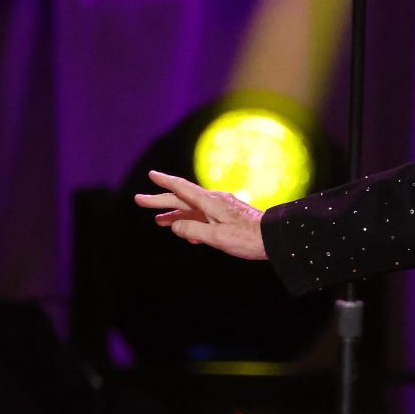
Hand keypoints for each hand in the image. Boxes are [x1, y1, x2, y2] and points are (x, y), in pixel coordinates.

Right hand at [134, 170, 267, 259]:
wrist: (275, 238)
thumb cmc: (248, 238)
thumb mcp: (216, 237)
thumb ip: (193, 231)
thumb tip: (175, 225)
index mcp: (210, 202)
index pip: (182, 188)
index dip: (165, 182)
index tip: (151, 174)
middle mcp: (214, 202)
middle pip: (182, 199)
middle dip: (161, 201)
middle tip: (139, 200)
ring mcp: (222, 209)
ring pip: (193, 210)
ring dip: (175, 215)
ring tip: (158, 221)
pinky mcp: (229, 218)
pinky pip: (205, 219)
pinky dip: (192, 224)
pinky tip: (186, 235)